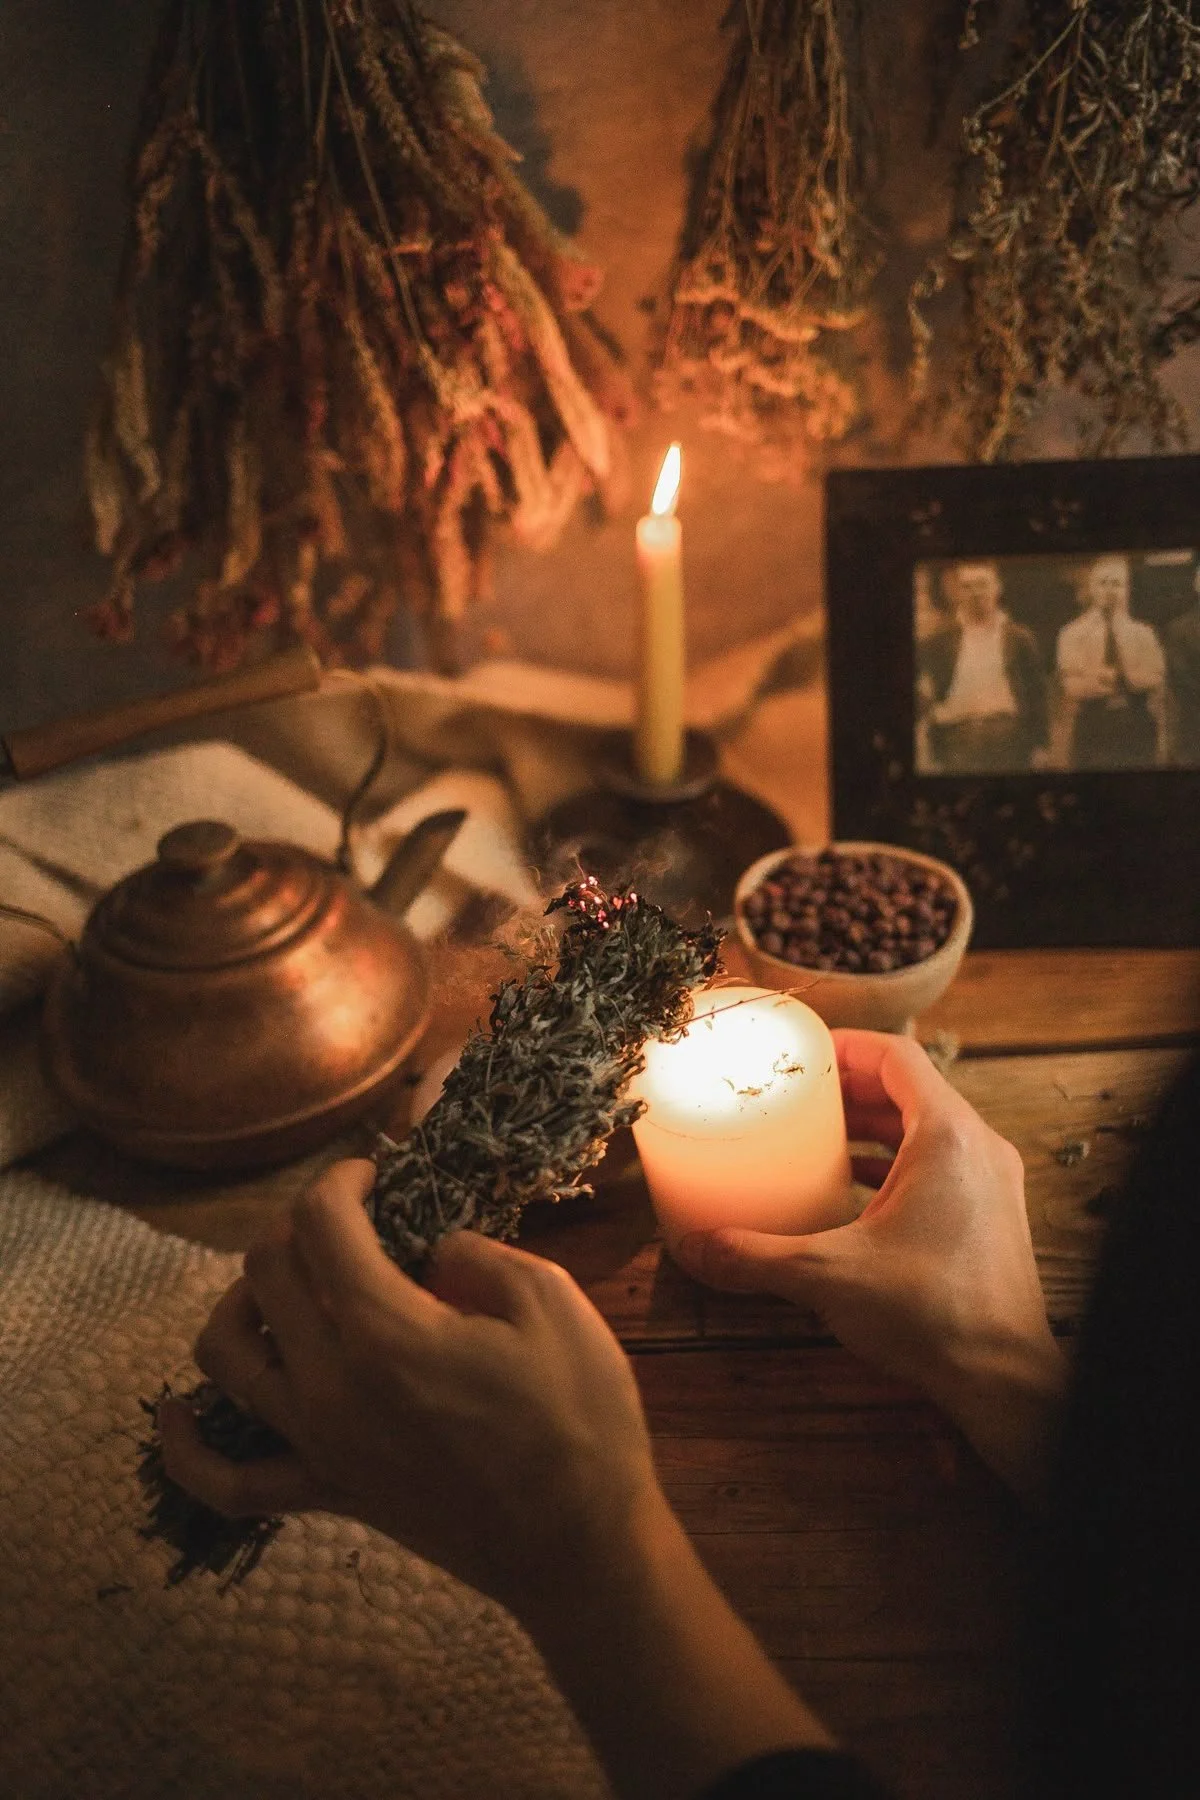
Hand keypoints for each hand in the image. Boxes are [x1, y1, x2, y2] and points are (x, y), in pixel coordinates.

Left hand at [160, 1159, 660, 1621]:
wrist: (579, 1547)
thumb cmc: (580, 1420)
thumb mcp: (552, 1301)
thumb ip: (477, 1255)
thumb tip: (431, 1250)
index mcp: (386, 1329)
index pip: (320, 1223)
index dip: (340, 1180)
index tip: (373, 1175)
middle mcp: (330, 1383)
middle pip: (266, 1271)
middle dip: (300, 1226)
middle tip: (351, 1223)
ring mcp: (318, 1443)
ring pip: (224, 1353)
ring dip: (242, 1300)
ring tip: (286, 1287)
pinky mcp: (324, 1491)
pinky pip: (226, 1479)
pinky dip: (186, 1446)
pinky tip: (175, 1413)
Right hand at [673, 1030, 1066, 1498]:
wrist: (1004, 1380)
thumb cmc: (934, 1314)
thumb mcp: (827, 1276)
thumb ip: (755, 1257)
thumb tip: (695, 1246)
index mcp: (946, 1137)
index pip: (896, 1056)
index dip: (846, 1045)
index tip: (804, 1052)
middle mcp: (978, 1147)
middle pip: (911, 1089)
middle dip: (852, 1088)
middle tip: (800, 1096)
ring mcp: (992, 1183)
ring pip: (927, 1129)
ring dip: (874, 1128)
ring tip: (819, 1140)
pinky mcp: (992, 1218)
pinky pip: (940, 1166)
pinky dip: (896, 1165)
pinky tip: (853, 1195)